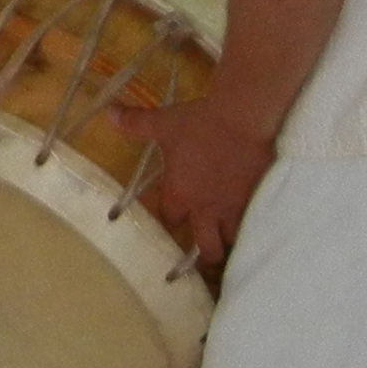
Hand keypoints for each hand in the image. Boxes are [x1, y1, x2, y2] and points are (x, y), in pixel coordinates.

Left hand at [110, 93, 273, 269]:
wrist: (243, 118)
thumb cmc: (200, 123)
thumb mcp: (163, 122)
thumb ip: (135, 123)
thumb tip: (108, 112)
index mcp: (180, 195)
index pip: (169, 220)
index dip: (170, 219)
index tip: (173, 217)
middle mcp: (206, 209)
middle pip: (205, 248)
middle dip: (205, 254)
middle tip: (207, 254)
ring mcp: (234, 208)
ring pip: (233, 241)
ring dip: (231, 241)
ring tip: (233, 243)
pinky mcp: (258, 200)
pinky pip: (256, 223)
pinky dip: (253, 227)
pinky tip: (257, 225)